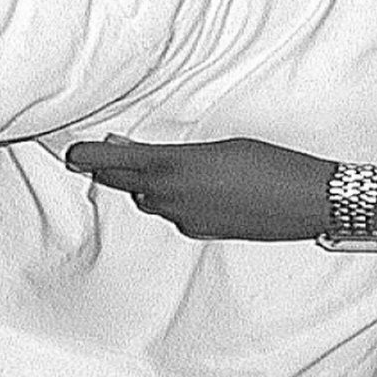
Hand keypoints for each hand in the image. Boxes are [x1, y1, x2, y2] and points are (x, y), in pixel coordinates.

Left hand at [64, 135, 334, 241]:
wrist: (305, 201)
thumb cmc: (269, 162)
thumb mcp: (220, 145)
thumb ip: (174, 152)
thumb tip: (140, 153)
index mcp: (173, 167)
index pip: (115, 162)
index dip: (89, 157)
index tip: (71, 153)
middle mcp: (171, 197)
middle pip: (124, 184)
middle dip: (111, 169)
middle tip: (97, 156)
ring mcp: (185, 219)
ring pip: (149, 200)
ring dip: (144, 185)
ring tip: (154, 167)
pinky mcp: (201, 231)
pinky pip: (174, 212)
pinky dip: (173, 199)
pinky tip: (193, 188)